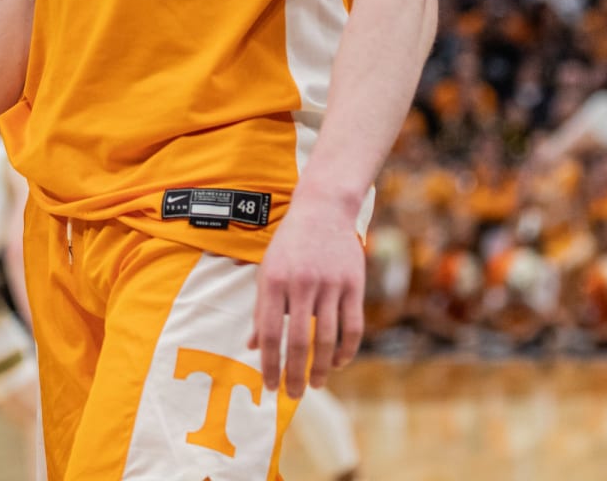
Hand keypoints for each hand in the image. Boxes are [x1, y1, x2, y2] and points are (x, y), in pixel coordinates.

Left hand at [248, 195, 365, 398]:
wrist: (323, 209)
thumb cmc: (290, 245)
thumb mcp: (267, 271)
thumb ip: (262, 309)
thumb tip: (253, 346)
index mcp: (274, 281)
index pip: (270, 333)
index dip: (269, 364)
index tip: (270, 386)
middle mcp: (301, 284)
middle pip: (298, 341)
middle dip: (294, 374)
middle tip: (293, 395)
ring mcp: (330, 284)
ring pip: (327, 338)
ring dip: (322, 368)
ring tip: (317, 384)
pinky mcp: (353, 284)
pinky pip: (352, 325)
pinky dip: (347, 349)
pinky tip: (339, 363)